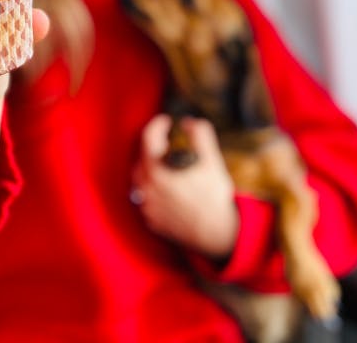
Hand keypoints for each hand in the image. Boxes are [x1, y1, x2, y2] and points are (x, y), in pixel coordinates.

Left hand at [131, 114, 238, 259]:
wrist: (216, 234)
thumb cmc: (213, 198)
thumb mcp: (211, 161)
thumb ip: (200, 135)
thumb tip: (189, 122)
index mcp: (156, 169)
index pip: (148, 137)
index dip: (157, 124)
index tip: (166, 121)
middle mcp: (146, 187)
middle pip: (141, 157)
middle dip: (153, 147)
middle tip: (168, 143)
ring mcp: (147, 205)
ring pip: (140, 179)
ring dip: (150, 168)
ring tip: (167, 165)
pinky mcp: (151, 220)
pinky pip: (145, 198)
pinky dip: (153, 189)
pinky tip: (168, 189)